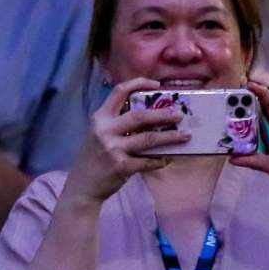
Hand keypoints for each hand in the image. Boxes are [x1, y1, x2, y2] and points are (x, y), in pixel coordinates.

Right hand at [60, 78, 184, 203]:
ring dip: (170, 137)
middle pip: (139, 116)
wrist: (82, 185)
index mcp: (101, 117)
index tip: (157, 86)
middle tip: (179, 115)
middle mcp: (106, 130)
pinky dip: (160, 160)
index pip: (119, 91)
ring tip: (185, 136)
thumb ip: (118, 122)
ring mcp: (113, 149)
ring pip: (148, 139)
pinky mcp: (121, 167)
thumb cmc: (95, 157)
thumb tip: (152, 115)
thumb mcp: (99, 133)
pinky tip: (168, 158)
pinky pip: (148, 162)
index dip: (139, 84)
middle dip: (163, 114)